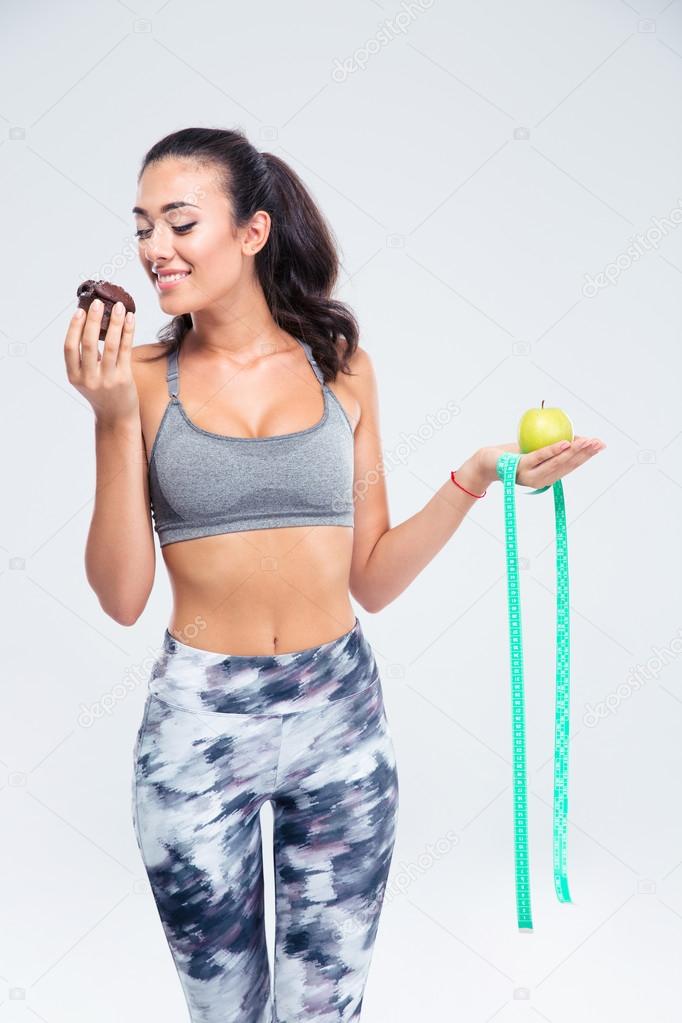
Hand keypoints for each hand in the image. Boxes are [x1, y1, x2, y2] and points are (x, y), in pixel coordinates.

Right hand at [64, 298, 139, 425]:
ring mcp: (107, 379)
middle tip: (98, 303)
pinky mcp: (124, 379)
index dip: (73, 328)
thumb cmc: (101, 393)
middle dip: (93, 320)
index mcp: (74, 376)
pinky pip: (126, 350)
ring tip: (119, 307)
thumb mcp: (85, 378)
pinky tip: (131, 319)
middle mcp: (88, 378)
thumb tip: (90, 323)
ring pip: (110, 345)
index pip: (69, 348)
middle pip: (88, 344)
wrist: (116, 417)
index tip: (80, 311)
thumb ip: (84, 358)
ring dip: (115, 323)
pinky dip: (128, 332)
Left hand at [477, 436, 605, 489]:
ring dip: (574, 451)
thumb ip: (554, 446)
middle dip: (585, 453)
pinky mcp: (521, 467)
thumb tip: (576, 436)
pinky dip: (553, 450)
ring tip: (586, 442)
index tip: (600, 445)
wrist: (488, 461)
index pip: (572, 465)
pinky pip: (540, 457)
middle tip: (599, 442)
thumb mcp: (537, 448)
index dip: (587, 455)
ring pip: (557, 462)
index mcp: (548, 476)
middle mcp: (542, 480)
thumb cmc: (514, 453)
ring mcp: (532, 475)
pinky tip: (565, 443)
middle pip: (568, 465)